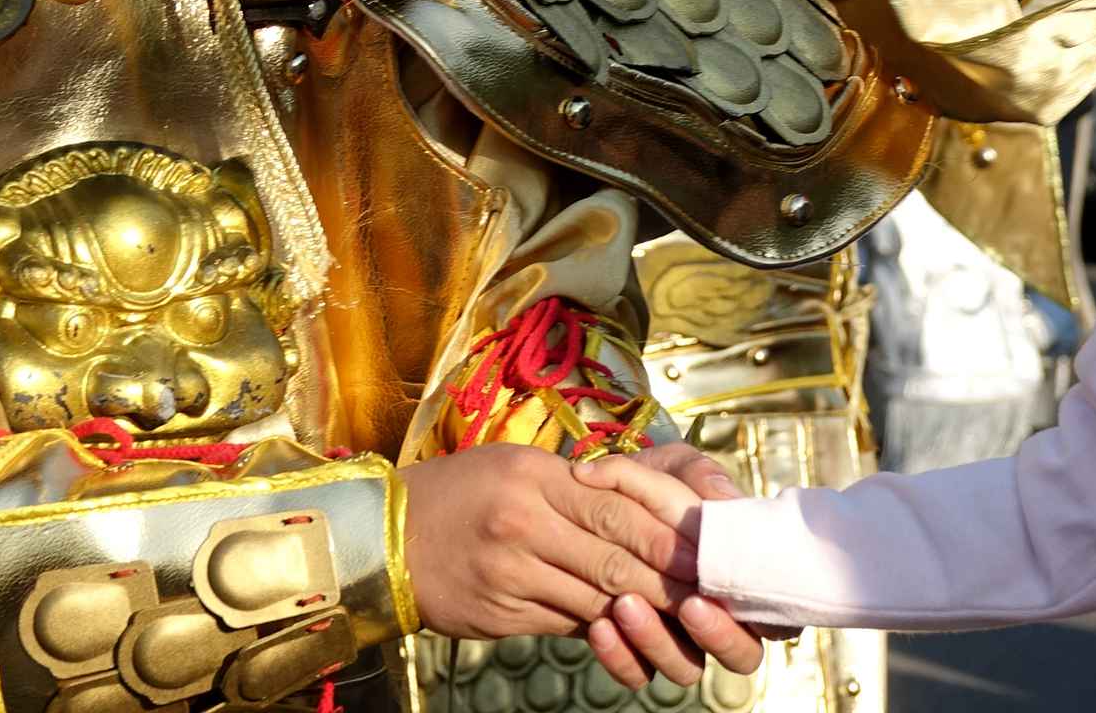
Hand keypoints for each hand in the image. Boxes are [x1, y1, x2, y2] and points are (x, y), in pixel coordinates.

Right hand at [399, 445, 701, 645]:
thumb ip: (575, 486)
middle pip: (615, 558)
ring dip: (643, 611)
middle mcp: (524, 525)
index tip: (708, 550)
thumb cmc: (458, 492)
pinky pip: (564, 623)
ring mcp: (510, 575)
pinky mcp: (500, 615)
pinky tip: (626, 628)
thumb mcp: (515, 466)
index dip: (669, 535)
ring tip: (683, 615)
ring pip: (595, 598)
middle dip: (670, 579)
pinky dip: (600, 628)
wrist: (384, 538)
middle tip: (711, 592)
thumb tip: (639, 514)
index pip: (619, 509)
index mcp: (535, 478)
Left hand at [571, 448, 786, 689]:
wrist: (604, 496)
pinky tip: (599, 627)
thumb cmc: (660, 483)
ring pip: (687, 669)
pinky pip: (637, 673)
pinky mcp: (640, 652)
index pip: (775, 616)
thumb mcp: (676, 467)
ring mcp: (682, 638)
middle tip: (689, 605)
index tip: (723, 586)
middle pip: (742, 655)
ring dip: (660, 643)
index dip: (760, 614)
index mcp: (748, 577)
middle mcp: (723, 616)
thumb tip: (724, 499)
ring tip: (625, 604)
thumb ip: (697, 474)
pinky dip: (620, 657)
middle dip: (718, 636)